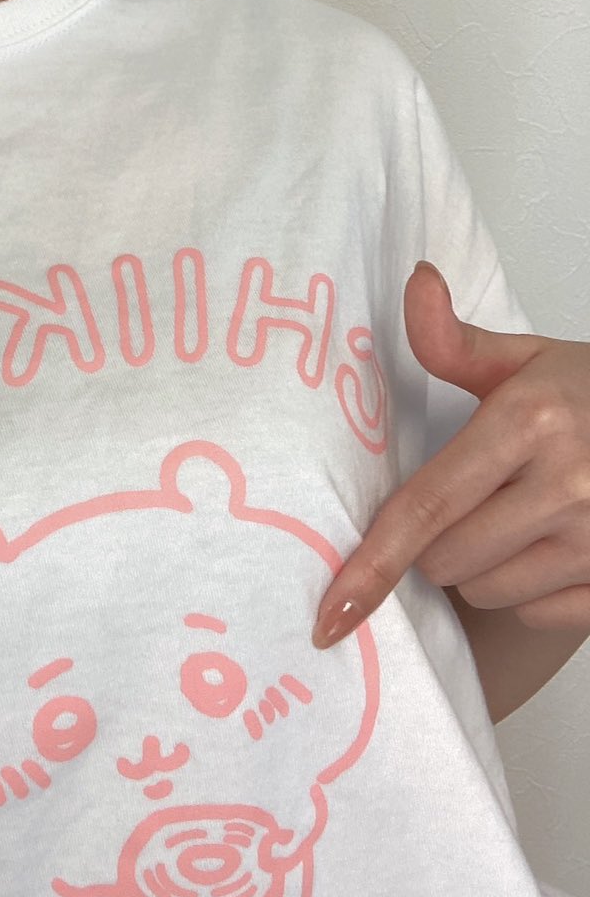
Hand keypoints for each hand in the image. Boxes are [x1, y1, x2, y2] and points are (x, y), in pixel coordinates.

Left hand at [312, 262, 589, 646]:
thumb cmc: (587, 396)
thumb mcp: (525, 360)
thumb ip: (455, 340)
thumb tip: (415, 281)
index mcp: (530, 424)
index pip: (428, 506)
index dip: (374, 563)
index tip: (331, 613)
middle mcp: (569, 486)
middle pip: (445, 559)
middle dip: (437, 539)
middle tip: (471, 497)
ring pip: (486, 591)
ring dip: (481, 567)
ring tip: (513, 517)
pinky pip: (536, 615)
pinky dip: (530, 592)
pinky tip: (550, 545)